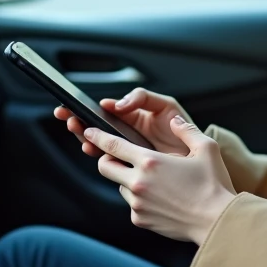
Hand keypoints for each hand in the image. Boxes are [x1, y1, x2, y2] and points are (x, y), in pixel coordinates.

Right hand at [55, 87, 192, 155]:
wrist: (201, 161)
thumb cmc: (184, 130)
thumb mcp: (165, 105)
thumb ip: (142, 98)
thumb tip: (118, 105)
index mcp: (134, 116)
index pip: (106, 110)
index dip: (89, 107)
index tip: (79, 106)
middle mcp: (128, 133)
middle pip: (96, 126)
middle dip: (79, 119)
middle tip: (65, 115)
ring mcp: (128, 151)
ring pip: (99, 143)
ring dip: (84, 136)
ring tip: (76, 130)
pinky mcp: (131, 167)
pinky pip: (110, 161)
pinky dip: (98, 154)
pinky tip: (91, 149)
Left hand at [82, 116, 236, 244]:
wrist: (216, 222)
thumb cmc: (214, 185)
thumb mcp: (207, 149)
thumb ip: (187, 130)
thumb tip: (175, 121)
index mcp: (151, 162)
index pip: (112, 145)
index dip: (97, 135)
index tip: (89, 130)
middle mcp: (138, 182)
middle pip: (104, 166)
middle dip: (106, 158)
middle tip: (118, 156)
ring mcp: (137, 203)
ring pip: (119, 186)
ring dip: (127, 180)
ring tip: (152, 180)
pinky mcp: (140, 219)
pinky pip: (132, 204)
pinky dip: (139, 199)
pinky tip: (160, 198)